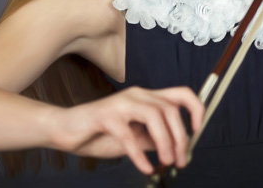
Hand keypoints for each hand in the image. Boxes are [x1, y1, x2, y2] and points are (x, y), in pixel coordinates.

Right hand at [49, 86, 203, 174]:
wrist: (64, 130)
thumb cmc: (100, 133)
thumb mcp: (135, 137)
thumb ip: (154, 139)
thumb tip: (178, 148)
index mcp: (147, 98)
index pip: (181, 93)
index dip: (196, 109)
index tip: (197, 131)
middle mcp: (137, 95)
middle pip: (170, 109)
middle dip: (180, 137)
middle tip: (179, 160)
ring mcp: (121, 103)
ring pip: (155, 116)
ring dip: (166, 141)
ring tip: (165, 162)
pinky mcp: (105, 116)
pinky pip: (128, 135)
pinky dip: (139, 154)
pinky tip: (144, 168)